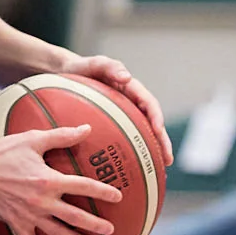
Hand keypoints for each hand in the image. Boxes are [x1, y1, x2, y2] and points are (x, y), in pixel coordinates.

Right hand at [0, 124, 122, 234]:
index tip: (117, 197)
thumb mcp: (33, 139)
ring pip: (58, 233)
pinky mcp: (16, 223)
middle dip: (95, 224)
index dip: (102, 192)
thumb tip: (87, 128)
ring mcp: (29, 215)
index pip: (83, 186)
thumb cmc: (3, 152)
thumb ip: (62, 136)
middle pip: (75, 216)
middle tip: (110, 229)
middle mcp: (42, 200)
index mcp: (49, 180)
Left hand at [59, 53, 173, 166]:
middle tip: (167, 161)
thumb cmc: (82, 67)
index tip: (159, 131)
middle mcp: (132, 103)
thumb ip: (110, 67)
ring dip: (151, 151)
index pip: (149, 104)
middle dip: (161, 142)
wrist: (68, 73)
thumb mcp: (95, 63)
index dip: (156, 118)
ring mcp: (124, 115)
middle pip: (151, 124)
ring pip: (142, 134)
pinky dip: (131, 152)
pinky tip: (129, 169)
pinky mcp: (114, 124)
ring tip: (157, 171)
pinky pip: (126, 138)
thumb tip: (127, 77)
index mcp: (132, 89)